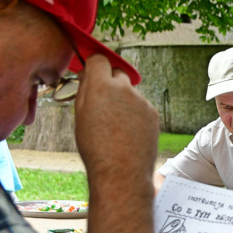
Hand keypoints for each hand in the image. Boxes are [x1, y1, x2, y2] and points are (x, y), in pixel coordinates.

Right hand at [74, 55, 157, 178]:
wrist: (122, 172)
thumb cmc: (95, 148)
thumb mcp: (80, 117)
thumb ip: (84, 90)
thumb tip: (87, 75)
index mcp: (101, 86)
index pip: (99, 60)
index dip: (94, 66)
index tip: (91, 74)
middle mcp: (124, 88)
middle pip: (117, 73)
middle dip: (110, 82)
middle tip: (102, 102)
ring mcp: (141, 100)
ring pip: (129, 92)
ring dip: (122, 101)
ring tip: (115, 126)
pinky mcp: (152, 112)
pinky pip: (140, 106)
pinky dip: (134, 114)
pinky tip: (128, 133)